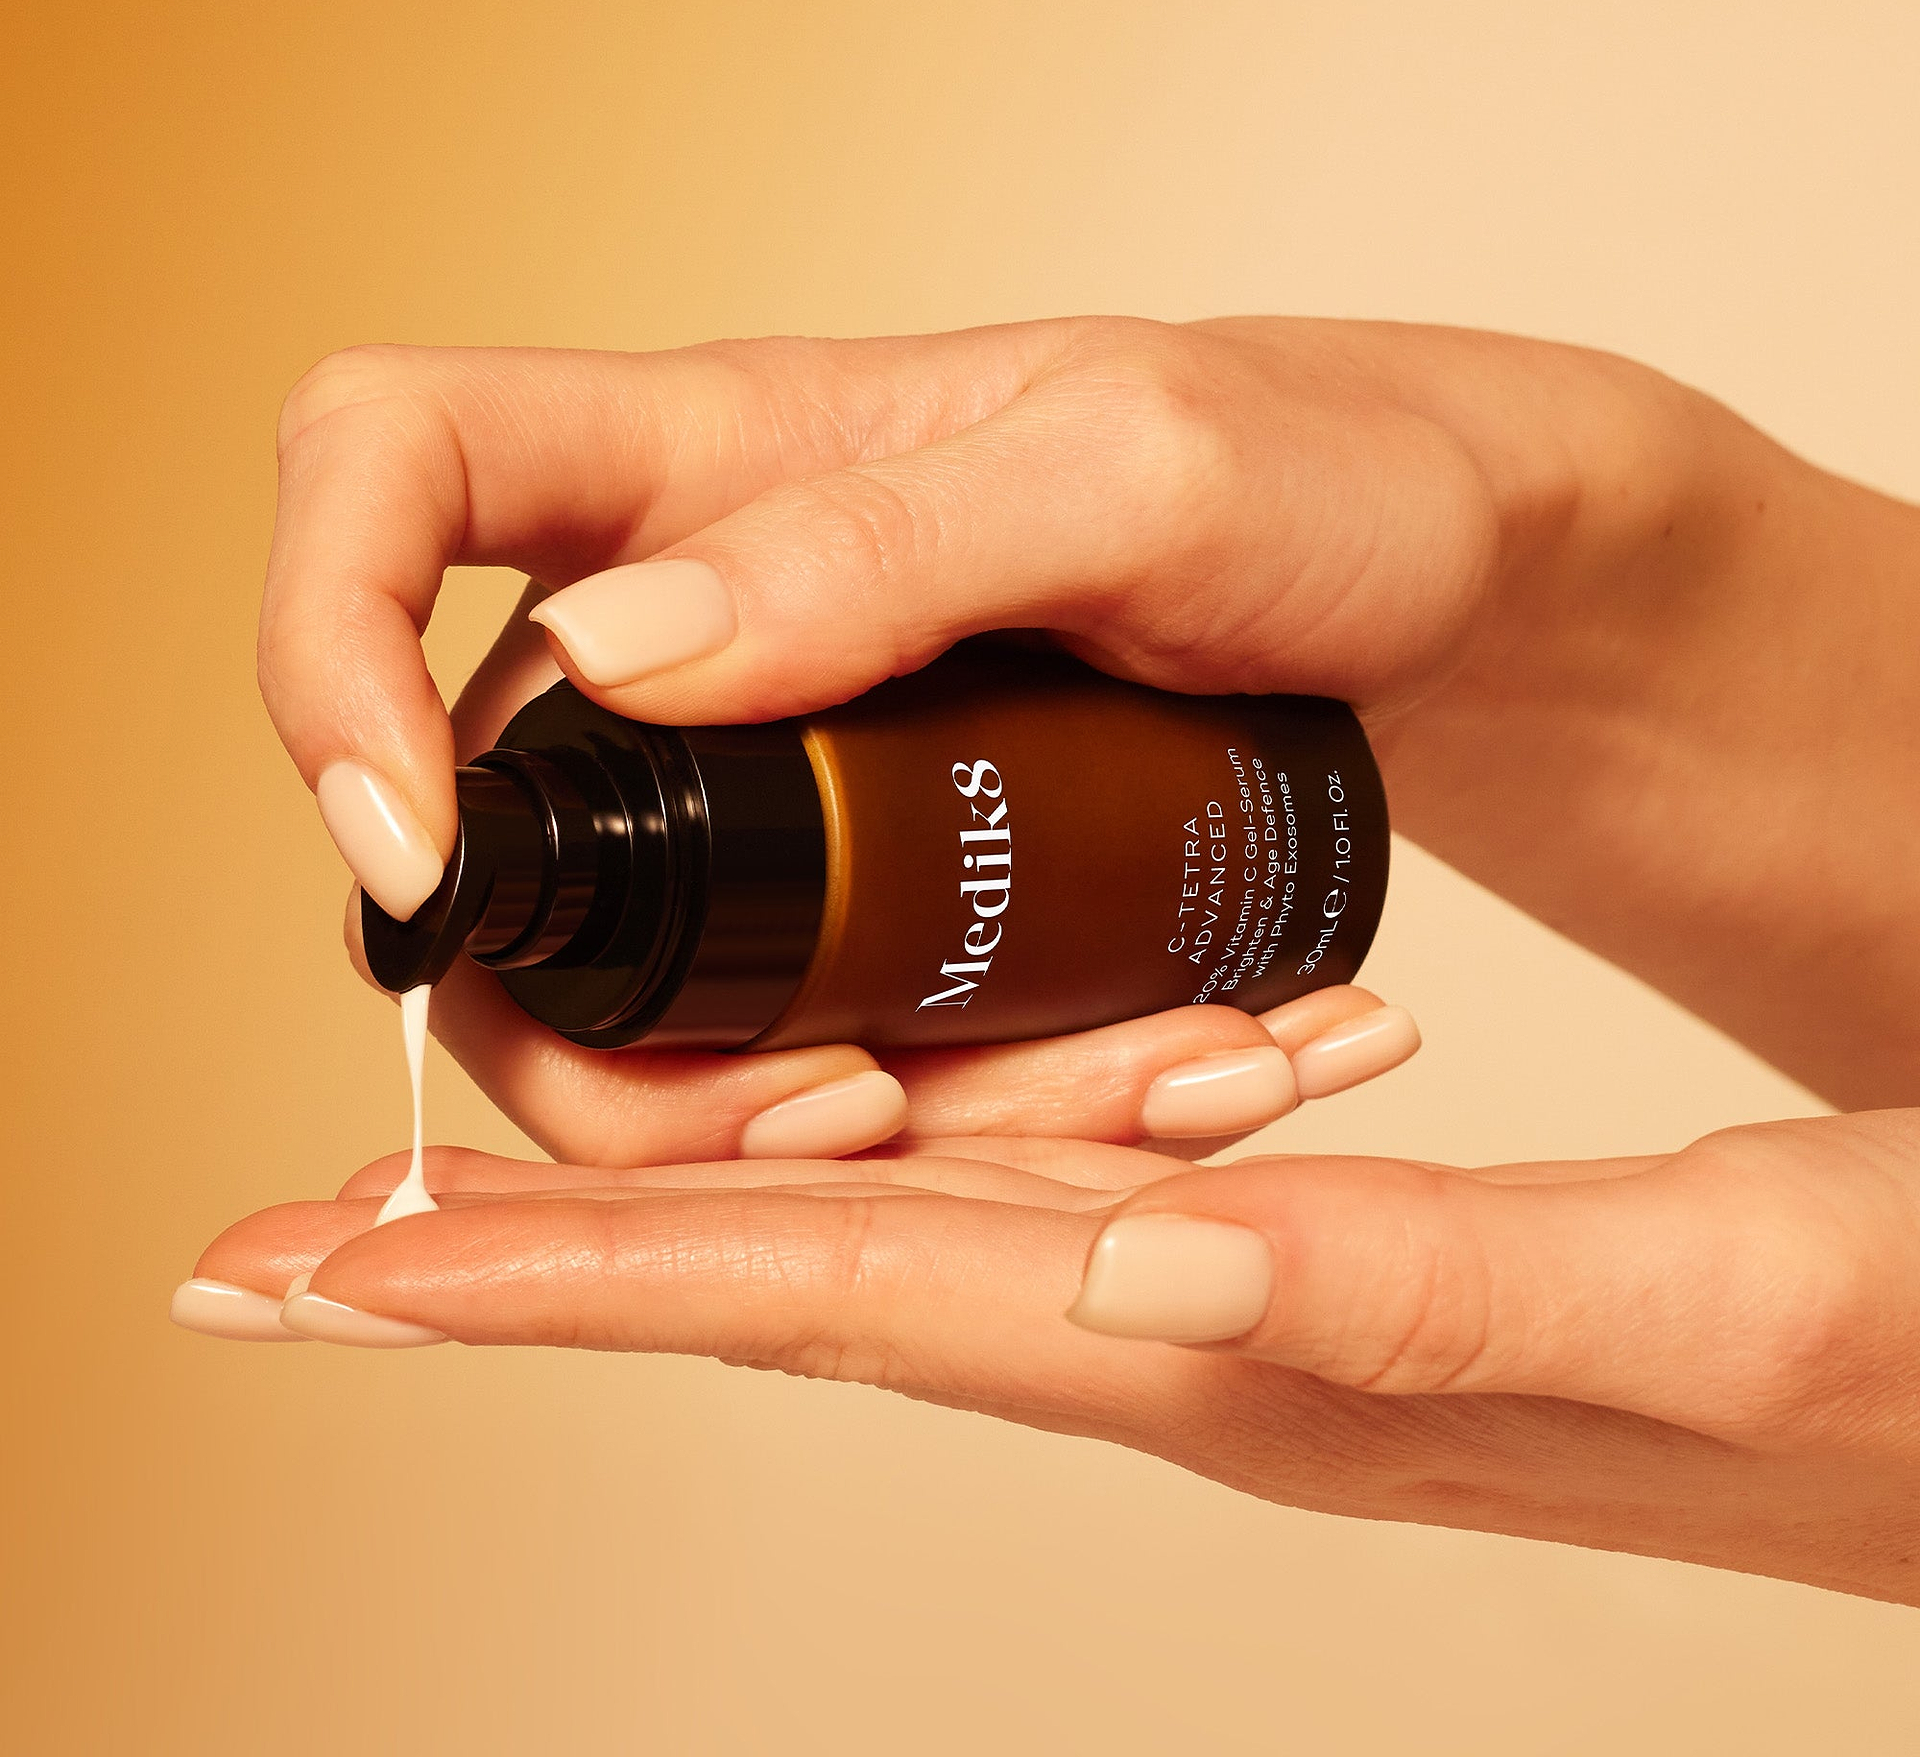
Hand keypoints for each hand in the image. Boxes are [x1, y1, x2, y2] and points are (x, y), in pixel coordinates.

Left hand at [177, 1107, 1919, 1606]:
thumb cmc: (1885, 1362)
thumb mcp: (1716, 1298)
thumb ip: (1428, 1301)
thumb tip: (1147, 1250)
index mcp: (1232, 1357)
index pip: (836, 1305)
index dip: (565, 1281)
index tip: (333, 1258)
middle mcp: (1175, 1349)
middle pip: (784, 1291)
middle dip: (516, 1267)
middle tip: (292, 1236)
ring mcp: (1213, 1317)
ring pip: (871, 1239)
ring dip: (655, 1209)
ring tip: (453, 1178)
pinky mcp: (1271, 1268)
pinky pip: (1010, 1196)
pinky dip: (861, 1147)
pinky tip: (791, 1102)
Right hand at [262, 317, 1633, 1155]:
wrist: (1443, 576)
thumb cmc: (1323, 469)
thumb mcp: (1138, 478)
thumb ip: (886, 544)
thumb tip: (615, 659)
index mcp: (715, 454)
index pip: (388, 465)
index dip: (321, 642)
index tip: (411, 843)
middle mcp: (708, 618)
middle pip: (496, 827)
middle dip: (591, 1031)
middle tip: (827, 1112)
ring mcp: (786, 760)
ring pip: (657, 979)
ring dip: (790, 1107)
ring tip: (1048, 1114)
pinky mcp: (877, 871)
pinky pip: (813, 1017)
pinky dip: (936, 1105)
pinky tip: (1123, 1094)